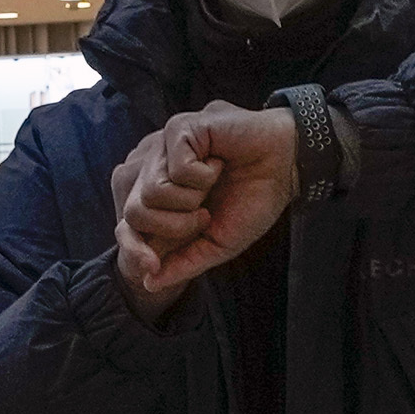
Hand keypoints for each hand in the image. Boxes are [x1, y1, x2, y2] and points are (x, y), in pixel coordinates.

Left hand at [111, 107, 303, 313]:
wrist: (288, 166)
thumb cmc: (254, 199)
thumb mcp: (218, 243)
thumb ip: (185, 263)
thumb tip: (148, 284)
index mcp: (161, 201)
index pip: (126, 227)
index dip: (133, 249)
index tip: (150, 268)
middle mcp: (155, 173)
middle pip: (134, 212)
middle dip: (174, 226)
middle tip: (204, 216)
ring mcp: (164, 149)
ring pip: (153, 192)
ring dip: (192, 198)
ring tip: (214, 183)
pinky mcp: (179, 128)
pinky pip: (176, 168)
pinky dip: (203, 175)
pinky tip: (218, 162)